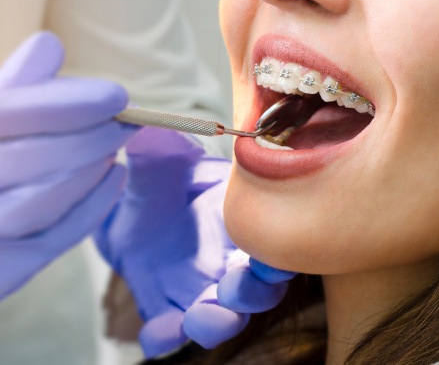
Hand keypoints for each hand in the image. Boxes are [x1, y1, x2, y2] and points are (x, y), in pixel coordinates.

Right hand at [0, 32, 134, 298]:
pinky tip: (115, 178)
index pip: (6, 115)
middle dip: (88, 139)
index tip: (116, 96)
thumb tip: (50, 44)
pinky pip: (49, 240)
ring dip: (88, 173)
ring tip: (115, 150)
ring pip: (37, 205)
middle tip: (126, 125)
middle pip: (27, 161)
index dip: (65, 105)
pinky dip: (90, 208)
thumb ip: (15, 89)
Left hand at [95, 127, 295, 356]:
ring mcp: (198, 287)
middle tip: (234, 287)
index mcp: (239, 219)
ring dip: (218, 322)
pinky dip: (166, 337)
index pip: (274, 240)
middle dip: (253, 293)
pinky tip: (156, 332)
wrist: (126, 207)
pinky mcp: (166, 306)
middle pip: (258, 288)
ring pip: (223, 316)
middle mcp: (228, 258)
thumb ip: (160, 152)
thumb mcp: (156, 162)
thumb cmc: (157, 179)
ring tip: (199, 316)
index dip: (281, 252)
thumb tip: (151, 133)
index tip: (273, 256)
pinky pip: (170, 332)